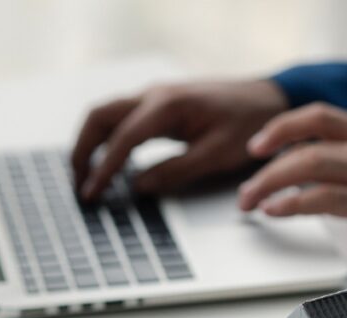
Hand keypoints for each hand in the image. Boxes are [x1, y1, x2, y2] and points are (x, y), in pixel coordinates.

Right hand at [72, 80, 287, 199]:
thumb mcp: (216, 154)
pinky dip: (105, 140)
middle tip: (78, 185)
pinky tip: (105, 163)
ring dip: (89, 144)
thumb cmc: (249, 124)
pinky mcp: (158, 106)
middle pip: (99, 117)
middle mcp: (154, 95)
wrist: (268, 100)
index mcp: (168, 105)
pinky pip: (120, 119)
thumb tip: (137, 187)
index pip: (123, 139)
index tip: (92, 193)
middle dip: (81, 151)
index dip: (103, 169)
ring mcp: (154, 98)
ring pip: (105, 115)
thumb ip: (175, 171)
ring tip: (84, 177)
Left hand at [238, 103, 346, 255]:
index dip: (284, 127)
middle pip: (303, 141)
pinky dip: (292, 204)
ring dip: (268, 184)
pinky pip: (322, 198)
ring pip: (305, 165)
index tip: (261, 143)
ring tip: (250, 201)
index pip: (320, 117)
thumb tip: (340, 182)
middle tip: (246, 183)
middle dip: (266, 162)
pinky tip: (275, 211)